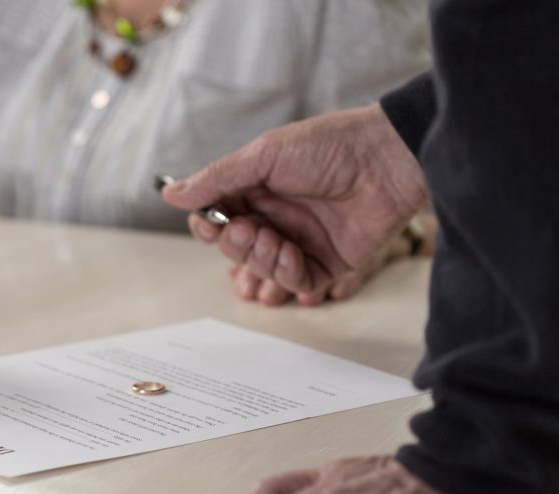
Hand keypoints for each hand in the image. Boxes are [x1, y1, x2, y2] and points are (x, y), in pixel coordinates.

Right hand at [165, 104, 427, 297]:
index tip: (211, 222)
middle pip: (234, 246)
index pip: (218, 217)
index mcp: (257, 189)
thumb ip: (217, 179)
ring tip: (275, 240)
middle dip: (234, 244)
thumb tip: (171, 194)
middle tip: (248, 229)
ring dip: (259, 259)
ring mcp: (301, 241)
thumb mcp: (264, 156)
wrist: (387, 159)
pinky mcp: (327, 263)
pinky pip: (295, 282)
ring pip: (261, 268)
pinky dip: (286, 274)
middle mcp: (276, 216)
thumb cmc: (329, 146)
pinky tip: (292, 254)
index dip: (208, 225)